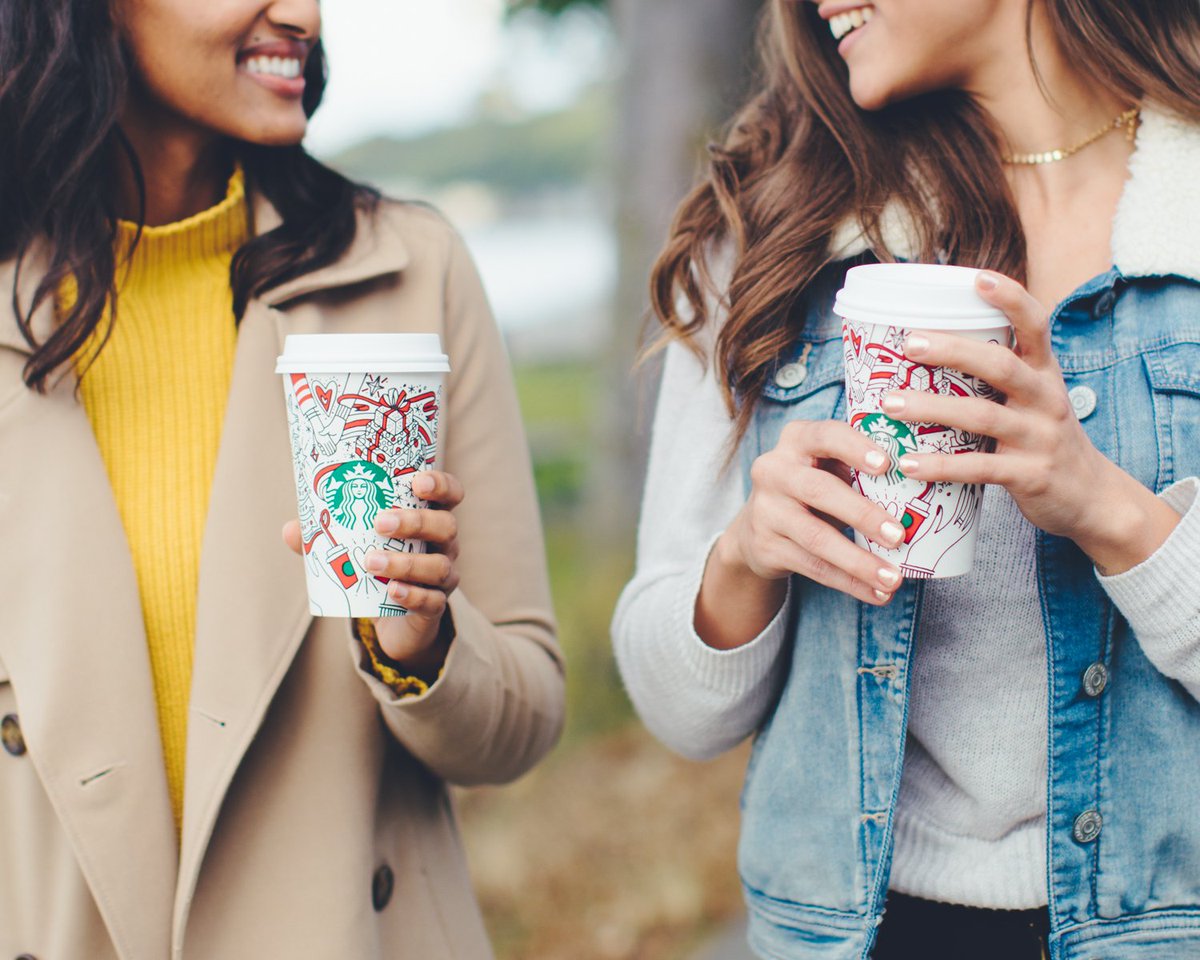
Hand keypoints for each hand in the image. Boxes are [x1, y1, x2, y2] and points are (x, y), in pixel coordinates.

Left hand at [283, 470, 463, 668]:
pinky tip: (392, 591)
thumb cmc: (378, 570)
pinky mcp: (435, 607)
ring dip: (405, 562)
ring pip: (439, 566)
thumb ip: (326, 538)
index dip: (440, 485)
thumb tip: (292, 529)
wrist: (396, 621)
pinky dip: (412, 595)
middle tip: (380, 523)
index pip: (450, 494)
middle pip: (446, 526)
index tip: (417, 483)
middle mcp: (443, 545)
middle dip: (416, 522)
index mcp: (429, 520)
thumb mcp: (356, 548)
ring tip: (371, 562)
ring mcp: (443, 577)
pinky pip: (431, 600)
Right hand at [699, 419, 907, 650]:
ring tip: (894, 578)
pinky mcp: (765, 546)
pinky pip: (812, 567)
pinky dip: (848, 582)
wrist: (758, 525)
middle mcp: (773, 470)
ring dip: (859, 561)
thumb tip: (925, 485)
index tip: (887, 465)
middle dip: (862, 514)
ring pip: (816, 538)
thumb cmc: (812, 486)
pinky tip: (876, 593)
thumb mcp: (827, 466)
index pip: (825, 435)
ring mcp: (765, 509)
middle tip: (899, 536)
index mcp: (796, 439)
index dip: (855, 448)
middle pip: (819, 490)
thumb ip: (859, 468)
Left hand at [881, 271, 1178, 573]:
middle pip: (1000, 366)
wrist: (1091, 497)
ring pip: (982, 416)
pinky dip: (941, 466)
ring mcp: (1040, 438)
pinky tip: (908, 463)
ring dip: (931, 408)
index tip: (976, 278)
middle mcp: (1046, 399)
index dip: (1010, 299)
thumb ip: (997, 374)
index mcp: (1044, 373)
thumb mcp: (1033, 398)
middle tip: (908, 343)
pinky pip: (980, 468)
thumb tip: (931, 343)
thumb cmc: (1042, 438)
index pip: (1035, 324)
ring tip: (888, 404)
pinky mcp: (1031, 476)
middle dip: (953, 351)